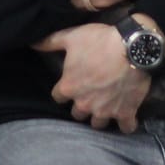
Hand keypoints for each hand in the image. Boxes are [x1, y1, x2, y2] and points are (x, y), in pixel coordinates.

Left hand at [33, 22, 150, 132]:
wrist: (132, 47)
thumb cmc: (99, 41)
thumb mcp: (71, 37)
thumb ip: (50, 42)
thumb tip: (32, 44)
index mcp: (69, 87)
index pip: (58, 97)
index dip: (64, 90)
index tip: (70, 84)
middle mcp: (84, 104)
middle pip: (77, 114)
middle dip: (82, 105)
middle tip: (89, 95)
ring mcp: (105, 111)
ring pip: (98, 124)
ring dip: (100, 116)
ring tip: (105, 108)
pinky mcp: (125, 113)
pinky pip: (125, 128)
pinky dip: (126, 124)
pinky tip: (126, 118)